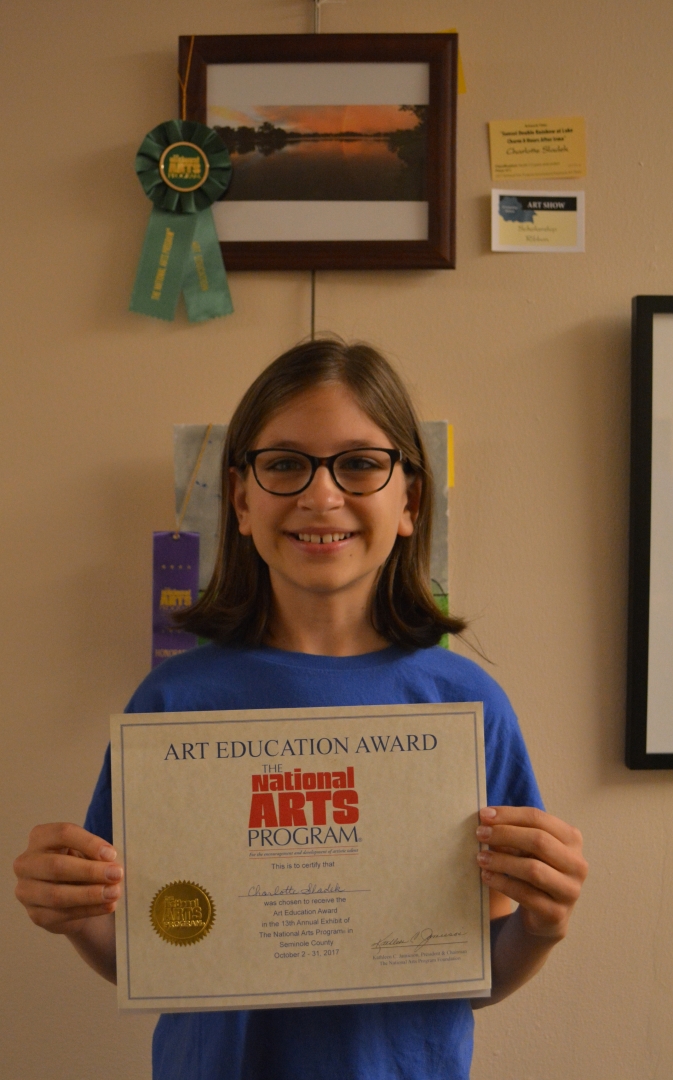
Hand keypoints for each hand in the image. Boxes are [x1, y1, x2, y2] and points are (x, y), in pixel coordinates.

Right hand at [14, 823, 123, 935]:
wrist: (70, 895)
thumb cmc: (80, 863)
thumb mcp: (86, 852)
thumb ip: (95, 854)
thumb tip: (111, 863)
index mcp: (40, 837)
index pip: (62, 834)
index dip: (88, 843)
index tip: (112, 854)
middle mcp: (26, 863)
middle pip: (57, 866)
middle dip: (90, 871)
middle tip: (117, 874)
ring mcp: (26, 891)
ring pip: (57, 894)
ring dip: (89, 895)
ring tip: (114, 893)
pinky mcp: (35, 914)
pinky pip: (62, 914)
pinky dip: (88, 910)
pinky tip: (107, 906)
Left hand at [476, 806, 587, 940]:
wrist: (543, 914)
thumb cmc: (534, 869)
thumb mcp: (527, 848)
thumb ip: (514, 832)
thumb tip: (486, 819)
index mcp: (572, 839)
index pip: (539, 818)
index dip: (509, 815)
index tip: (484, 815)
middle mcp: (577, 863)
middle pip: (539, 841)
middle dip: (505, 834)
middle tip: (480, 834)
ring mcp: (570, 890)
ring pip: (533, 869)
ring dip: (502, 861)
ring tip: (480, 858)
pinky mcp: (556, 913)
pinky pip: (526, 895)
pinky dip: (502, 883)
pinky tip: (486, 876)